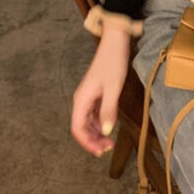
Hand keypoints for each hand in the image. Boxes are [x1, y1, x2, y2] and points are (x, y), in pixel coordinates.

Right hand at [70, 23, 130, 156]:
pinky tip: (109, 126)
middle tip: (108, 149)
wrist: (115, 42)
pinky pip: (94, 113)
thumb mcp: (114, 88)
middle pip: (82, 127)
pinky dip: (99, 122)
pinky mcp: (96, 92)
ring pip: (88, 121)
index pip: (78, 129)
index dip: (87, 143)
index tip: (101, 151)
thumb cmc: (113, 62)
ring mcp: (88, 96)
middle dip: (92, 140)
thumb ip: (108, 110)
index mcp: (81, 99)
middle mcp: (81, 99)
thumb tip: (105, 131)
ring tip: (109, 141)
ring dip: (96, 133)